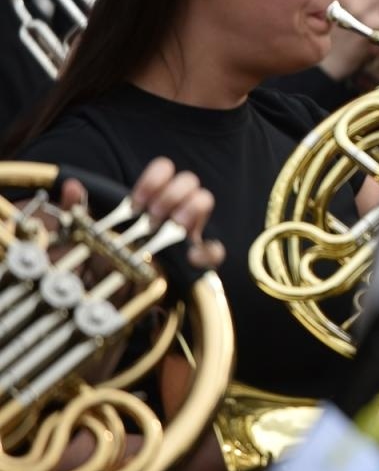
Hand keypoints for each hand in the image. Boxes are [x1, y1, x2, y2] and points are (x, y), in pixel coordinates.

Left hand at [61, 157, 224, 269]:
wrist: (101, 299)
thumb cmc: (92, 263)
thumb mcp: (77, 236)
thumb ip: (74, 210)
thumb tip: (73, 186)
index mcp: (146, 202)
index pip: (164, 170)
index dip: (154, 180)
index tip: (135, 203)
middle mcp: (170, 212)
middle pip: (188, 180)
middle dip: (171, 194)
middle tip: (152, 216)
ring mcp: (185, 234)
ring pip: (204, 201)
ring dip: (189, 209)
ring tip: (171, 228)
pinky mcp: (194, 262)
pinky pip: (214, 251)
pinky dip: (207, 251)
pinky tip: (191, 256)